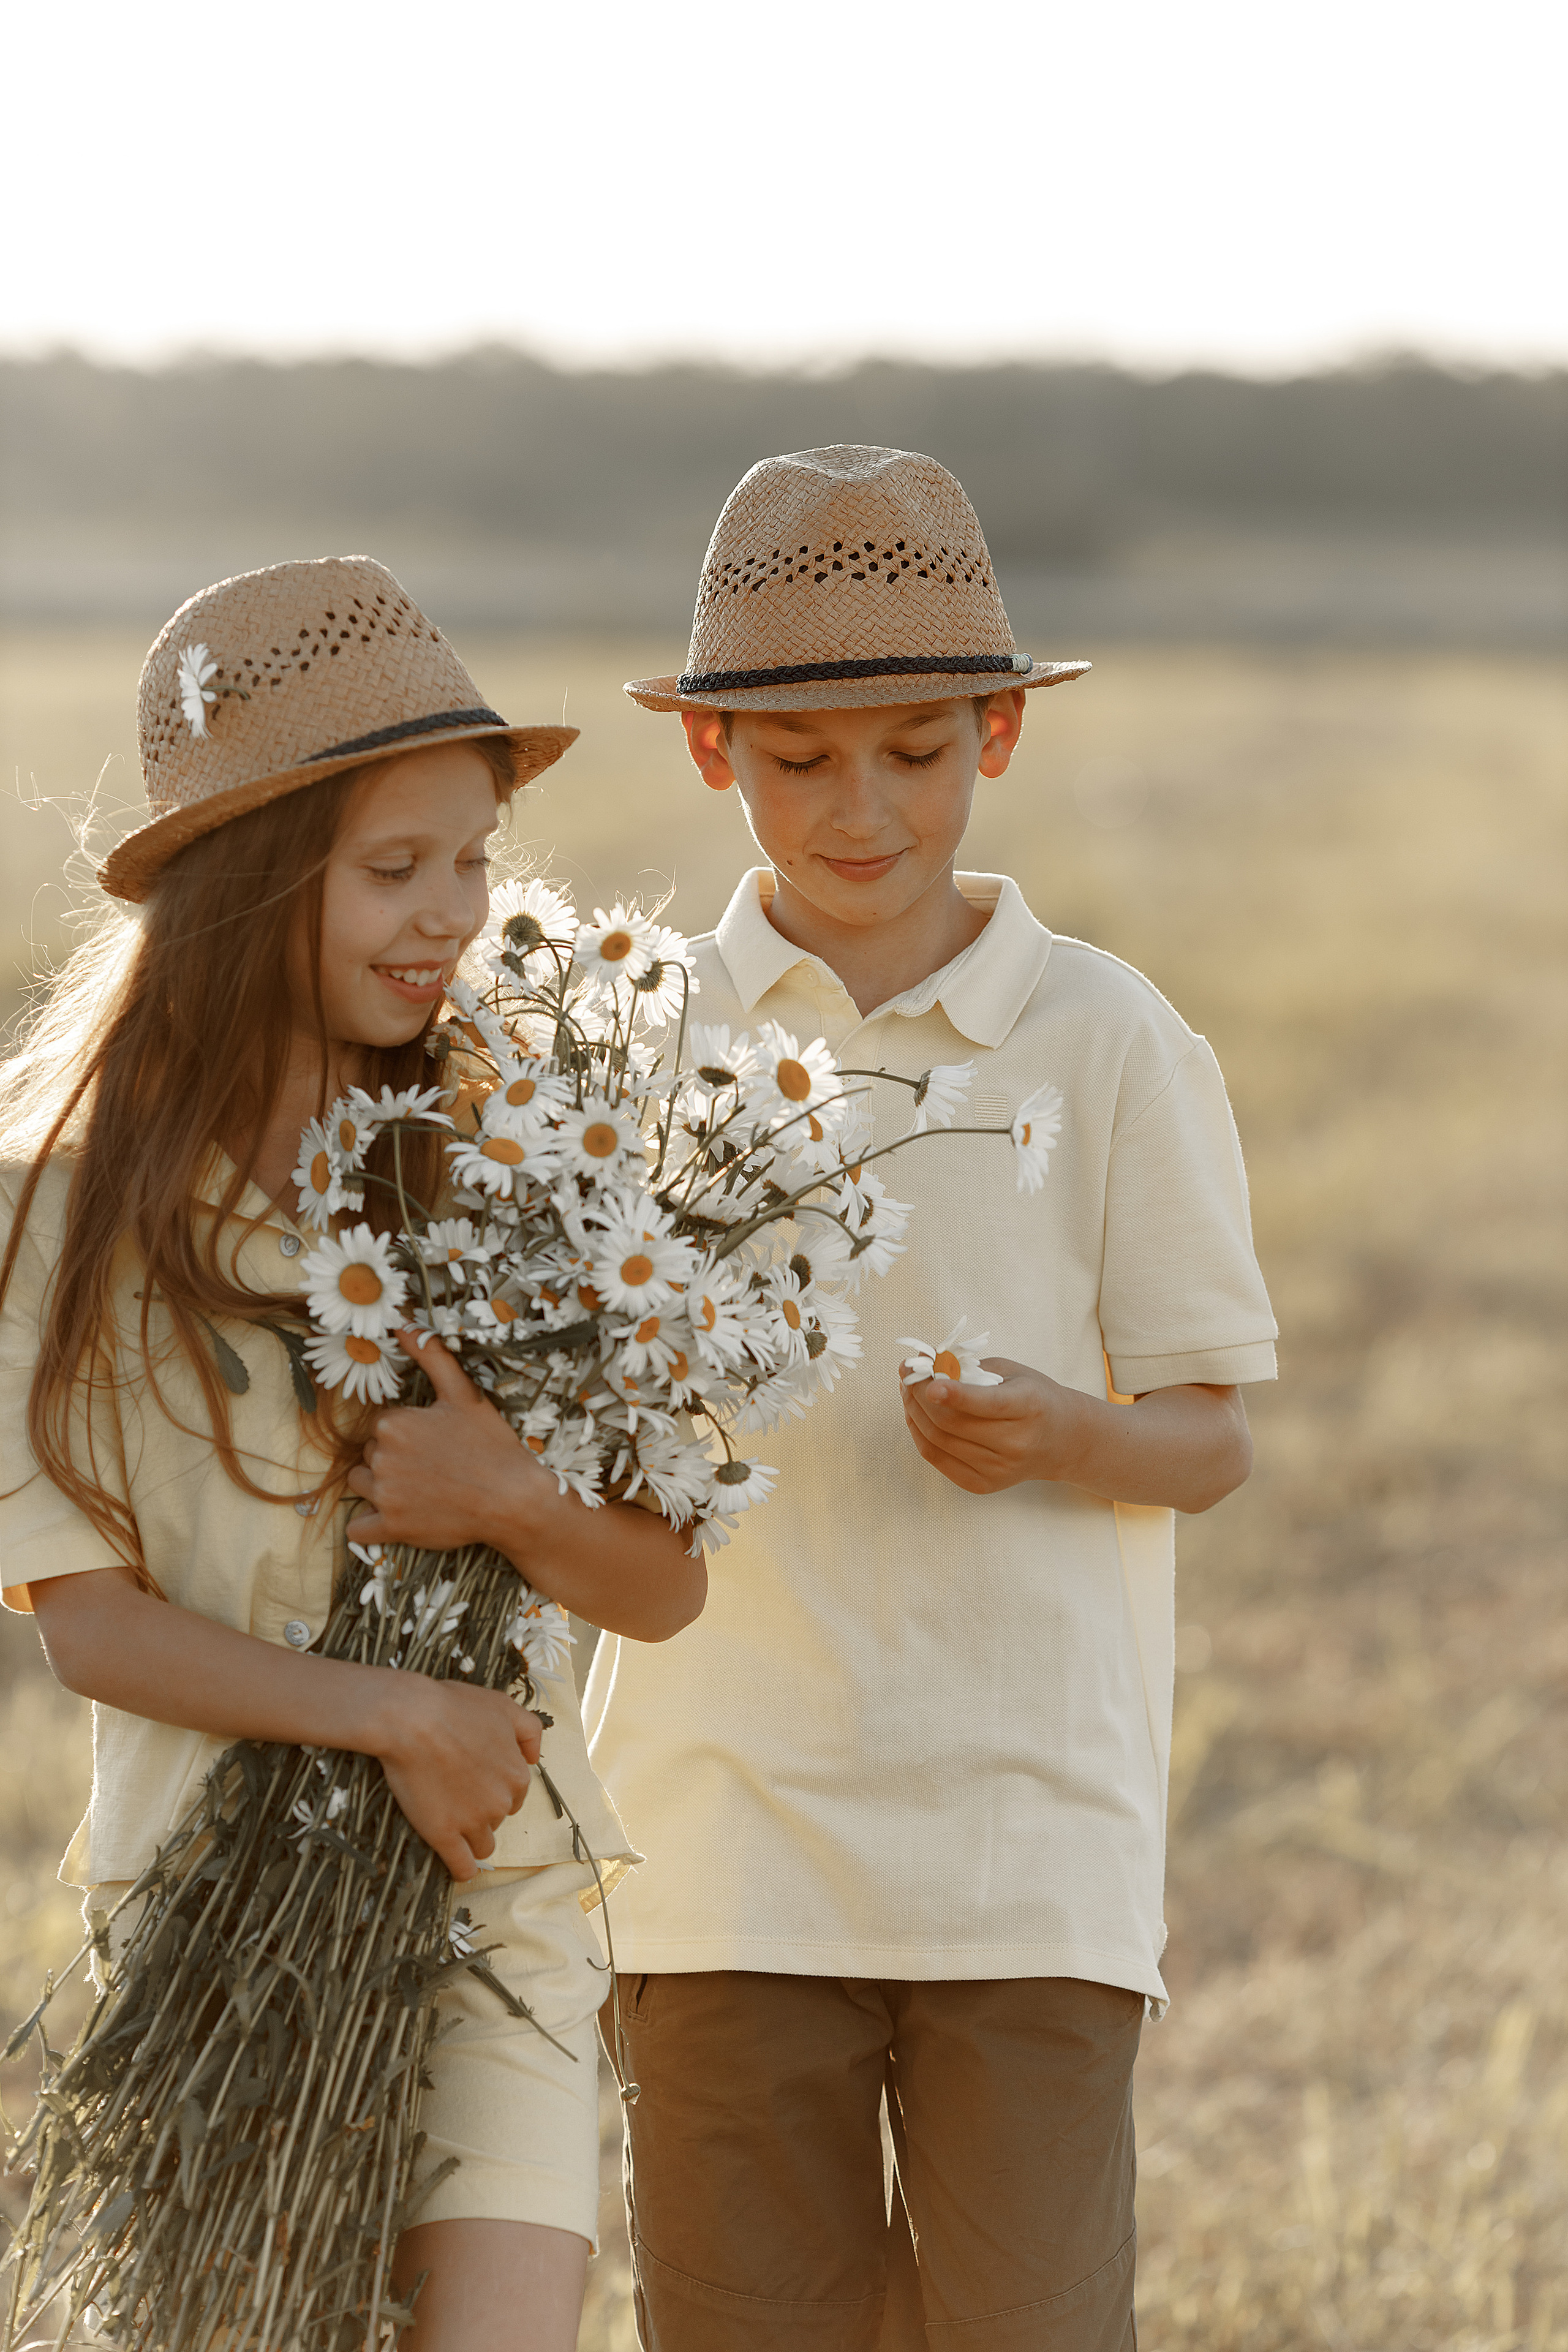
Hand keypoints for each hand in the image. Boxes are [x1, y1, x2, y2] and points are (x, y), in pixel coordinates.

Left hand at [346, 1330, 545, 1552]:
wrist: (513, 1500)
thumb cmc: (491, 1446)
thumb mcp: (464, 1393)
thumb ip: (430, 1355)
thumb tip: (402, 1323)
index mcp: (394, 1423)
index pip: (381, 1425)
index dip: (407, 1432)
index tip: (433, 1442)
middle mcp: (381, 1458)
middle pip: (371, 1453)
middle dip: (393, 1457)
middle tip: (433, 1464)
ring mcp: (384, 1495)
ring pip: (362, 1484)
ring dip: (381, 1486)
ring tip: (420, 1488)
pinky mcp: (390, 1528)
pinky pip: (358, 1527)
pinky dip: (372, 1524)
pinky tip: (399, 1515)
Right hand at [374, 1673, 543, 1880]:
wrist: (413, 1719)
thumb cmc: (455, 1708)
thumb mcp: (504, 1706)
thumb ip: (529, 1731)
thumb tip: (534, 1758)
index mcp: (517, 1775)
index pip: (515, 1795)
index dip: (495, 1787)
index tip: (476, 1779)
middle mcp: (501, 1802)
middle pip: (498, 1818)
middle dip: (483, 1809)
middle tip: (457, 1790)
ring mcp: (473, 1822)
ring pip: (483, 1844)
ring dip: (472, 1837)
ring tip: (451, 1822)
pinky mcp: (445, 1835)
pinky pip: (462, 1866)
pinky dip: (462, 1870)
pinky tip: (457, 1867)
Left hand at [899, 1356, 1079, 1494]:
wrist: (1062, 1441)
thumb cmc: (1033, 1397)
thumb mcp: (1012, 1372)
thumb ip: (971, 1367)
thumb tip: (924, 1365)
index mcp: (1028, 1407)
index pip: (988, 1404)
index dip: (956, 1395)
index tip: (929, 1384)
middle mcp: (1016, 1443)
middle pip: (952, 1423)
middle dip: (919, 1395)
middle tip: (907, 1374)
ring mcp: (999, 1469)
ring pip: (938, 1441)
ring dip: (914, 1412)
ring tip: (908, 1391)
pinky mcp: (983, 1484)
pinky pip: (937, 1459)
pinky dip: (919, 1434)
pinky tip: (915, 1415)